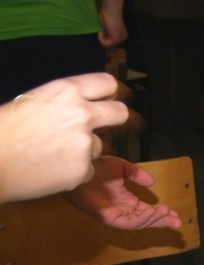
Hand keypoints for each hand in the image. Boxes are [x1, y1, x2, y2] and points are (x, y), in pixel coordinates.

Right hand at [0, 73, 127, 201]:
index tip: (108, 99)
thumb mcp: (34, 100)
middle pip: (121, 112)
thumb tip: (87, 103)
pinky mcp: (84, 169)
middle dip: (115, 118)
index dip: (109, 93)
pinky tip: (53, 168)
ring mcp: (85, 144)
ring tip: (55, 152)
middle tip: (104, 125)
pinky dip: (75, 171)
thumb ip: (65, 101)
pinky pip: (88, 169)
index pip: (107, 83)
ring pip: (99, 145)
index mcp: (66, 91)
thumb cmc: (5, 131)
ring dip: (84, 150)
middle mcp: (82, 115)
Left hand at [65, 156, 181, 228]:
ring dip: (153, 220)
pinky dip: (140, 219)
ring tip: (166, 213)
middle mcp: (120, 209)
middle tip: (178, 221)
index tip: (174, 212)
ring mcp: (113, 214)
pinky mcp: (105, 216)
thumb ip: (136, 174)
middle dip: (162, 221)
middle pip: (145, 220)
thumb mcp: (120, 167)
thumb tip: (152, 182)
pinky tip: (151, 212)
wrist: (75, 165)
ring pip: (137, 223)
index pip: (146, 211)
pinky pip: (126, 222)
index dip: (160, 213)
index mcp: (124, 200)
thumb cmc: (92, 165)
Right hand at [98, 0, 126, 46]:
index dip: (105, 39)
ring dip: (101, 39)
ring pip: (108, 45)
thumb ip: (107, 33)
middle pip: (111, 45)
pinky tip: (100, 32)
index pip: (113, 42)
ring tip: (101, 31)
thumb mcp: (107, 27)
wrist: (111, 11)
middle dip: (103, 39)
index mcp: (122, 35)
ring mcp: (120, 39)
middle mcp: (123, 38)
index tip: (101, 32)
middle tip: (101, 32)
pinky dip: (101, 39)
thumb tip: (103, 38)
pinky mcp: (116, 39)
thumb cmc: (108, 15)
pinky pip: (106, 44)